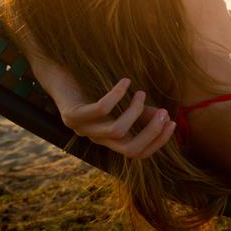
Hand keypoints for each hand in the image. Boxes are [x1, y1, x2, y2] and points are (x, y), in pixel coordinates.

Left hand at [58, 78, 176, 158]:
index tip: (172, 122)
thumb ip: (140, 112)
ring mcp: (82, 129)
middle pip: (129, 150)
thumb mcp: (120, 103)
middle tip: (165, 112)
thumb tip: (164, 116)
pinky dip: (117, 96)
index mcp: (109, 139)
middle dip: (152, 132)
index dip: (157, 142)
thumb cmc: (92, 89)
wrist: (58, 77)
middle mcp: (96, 139)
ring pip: (117, 131)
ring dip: (135, 111)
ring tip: (140, 93)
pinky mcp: (71, 116)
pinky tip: (125, 82)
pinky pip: (100, 110)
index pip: (138, 153)